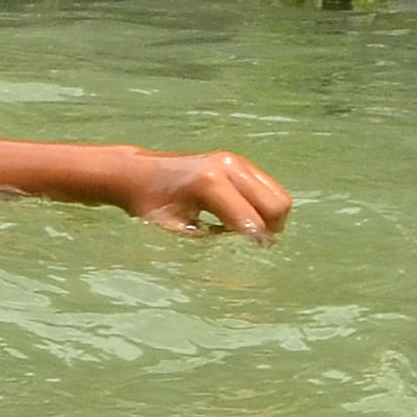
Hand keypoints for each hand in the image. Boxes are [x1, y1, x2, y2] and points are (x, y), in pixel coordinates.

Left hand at [123, 148, 292, 238]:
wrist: (138, 173)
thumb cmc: (150, 204)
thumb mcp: (175, 229)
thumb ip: (210, 240)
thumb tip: (244, 249)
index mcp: (210, 183)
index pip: (252, 220)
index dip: (255, 242)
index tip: (248, 255)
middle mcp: (228, 167)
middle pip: (277, 205)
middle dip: (270, 230)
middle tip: (249, 244)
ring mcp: (237, 161)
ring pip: (279, 196)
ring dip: (269, 219)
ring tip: (241, 230)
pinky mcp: (240, 162)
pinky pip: (269, 189)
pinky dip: (262, 207)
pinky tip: (237, 216)